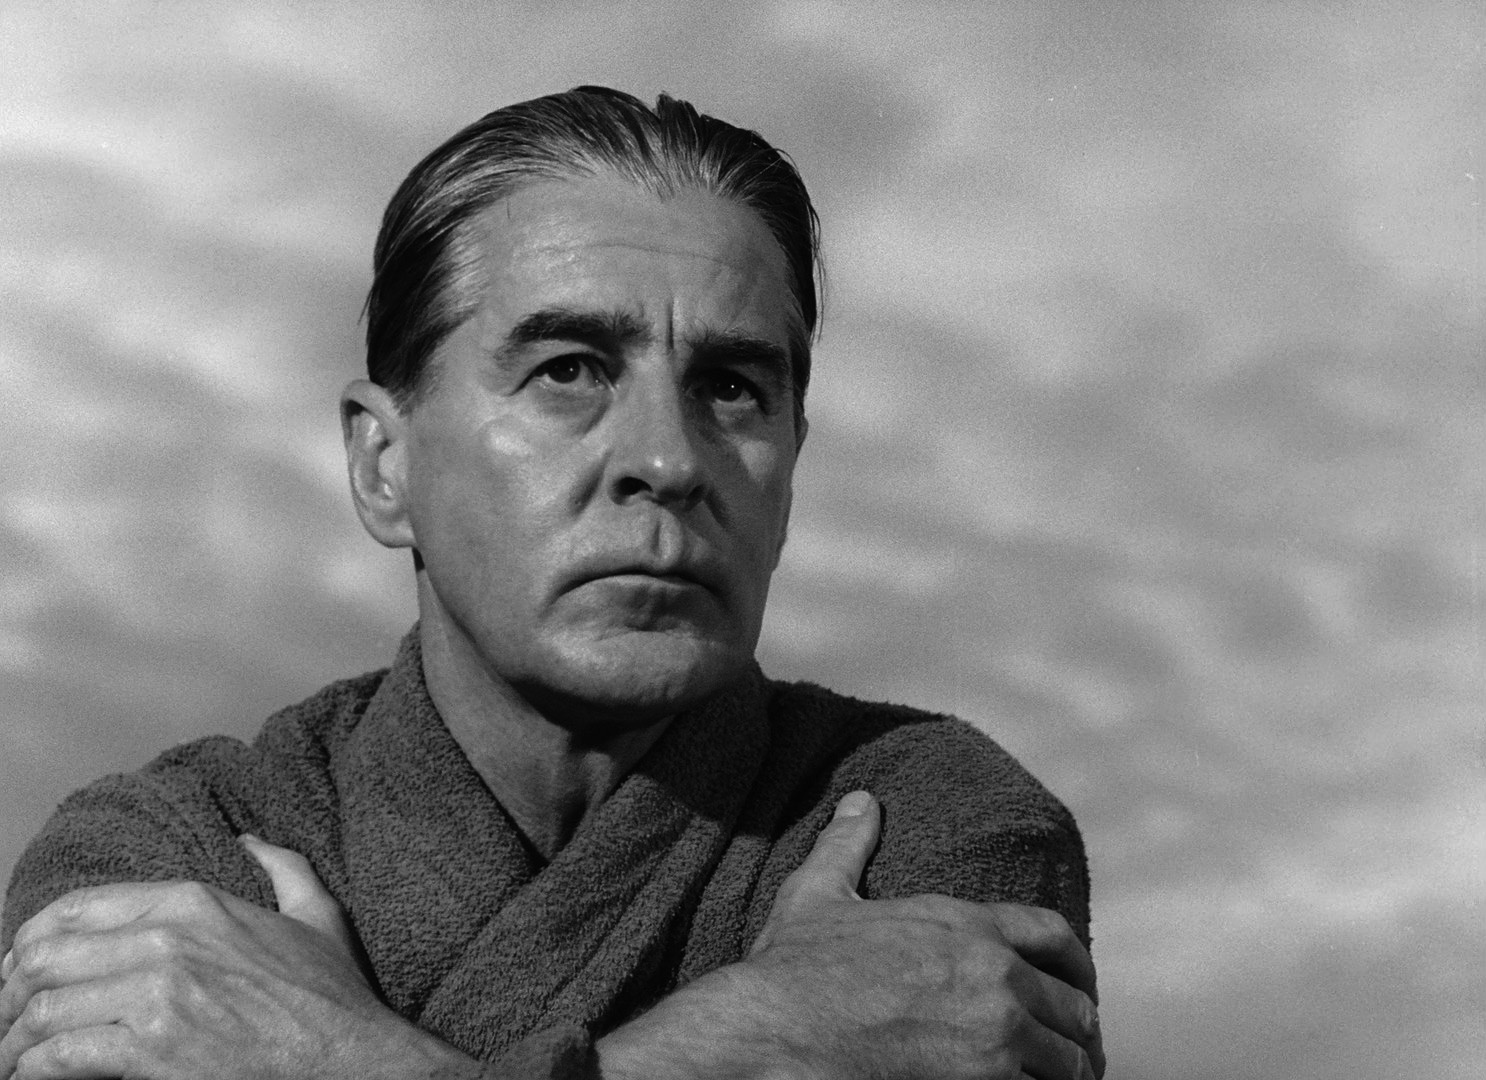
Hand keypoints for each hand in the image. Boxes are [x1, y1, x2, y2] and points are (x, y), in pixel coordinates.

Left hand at [0, 837, 481, 1079]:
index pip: (75, 908)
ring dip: (15, 1039)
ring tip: (17, 1056)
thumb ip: (282, 866)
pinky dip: (33, 1071)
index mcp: (194, 902)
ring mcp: (156, 996)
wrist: (353, 1059)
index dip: (32, 940)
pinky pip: (59, 1057)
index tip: (23, 969)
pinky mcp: (151, 1051)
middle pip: (44, 957)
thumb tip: (252, 840)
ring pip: (41, 1009)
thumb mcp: (317, 913)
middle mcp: (166, 941)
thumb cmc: (334, 995)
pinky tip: (36, 1077)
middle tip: (10, 1019)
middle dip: (12, 992)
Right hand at [600, 791, 1103, 1079]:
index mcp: (965, 924)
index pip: (1054, 934)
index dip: (1076, 963)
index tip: (1081, 984)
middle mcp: (995, 975)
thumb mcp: (819, 894)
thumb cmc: (792, 969)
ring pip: (1069, 1060)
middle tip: (1073, 1047)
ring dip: (1066, 1070)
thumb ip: (847, 845)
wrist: (777, 1032)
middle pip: (1074, 1006)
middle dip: (1076, 1028)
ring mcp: (996, 1034)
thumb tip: (859, 800)